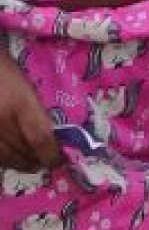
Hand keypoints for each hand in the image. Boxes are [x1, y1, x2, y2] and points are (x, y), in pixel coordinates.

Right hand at [0, 54, 59, 174]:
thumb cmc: (2, 66)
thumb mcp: (24, 80)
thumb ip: (36, 106)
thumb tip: (53, 130)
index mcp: (19, 102)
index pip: (40, 138)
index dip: (52, 154)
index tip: (61, 158)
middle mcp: (1, 121)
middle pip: (24, 151)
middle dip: (39, 160)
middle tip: (50, 161)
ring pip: (6, 159)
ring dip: (22, 164)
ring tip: (33, 162)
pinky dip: (5, 159)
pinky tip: (13, 157)